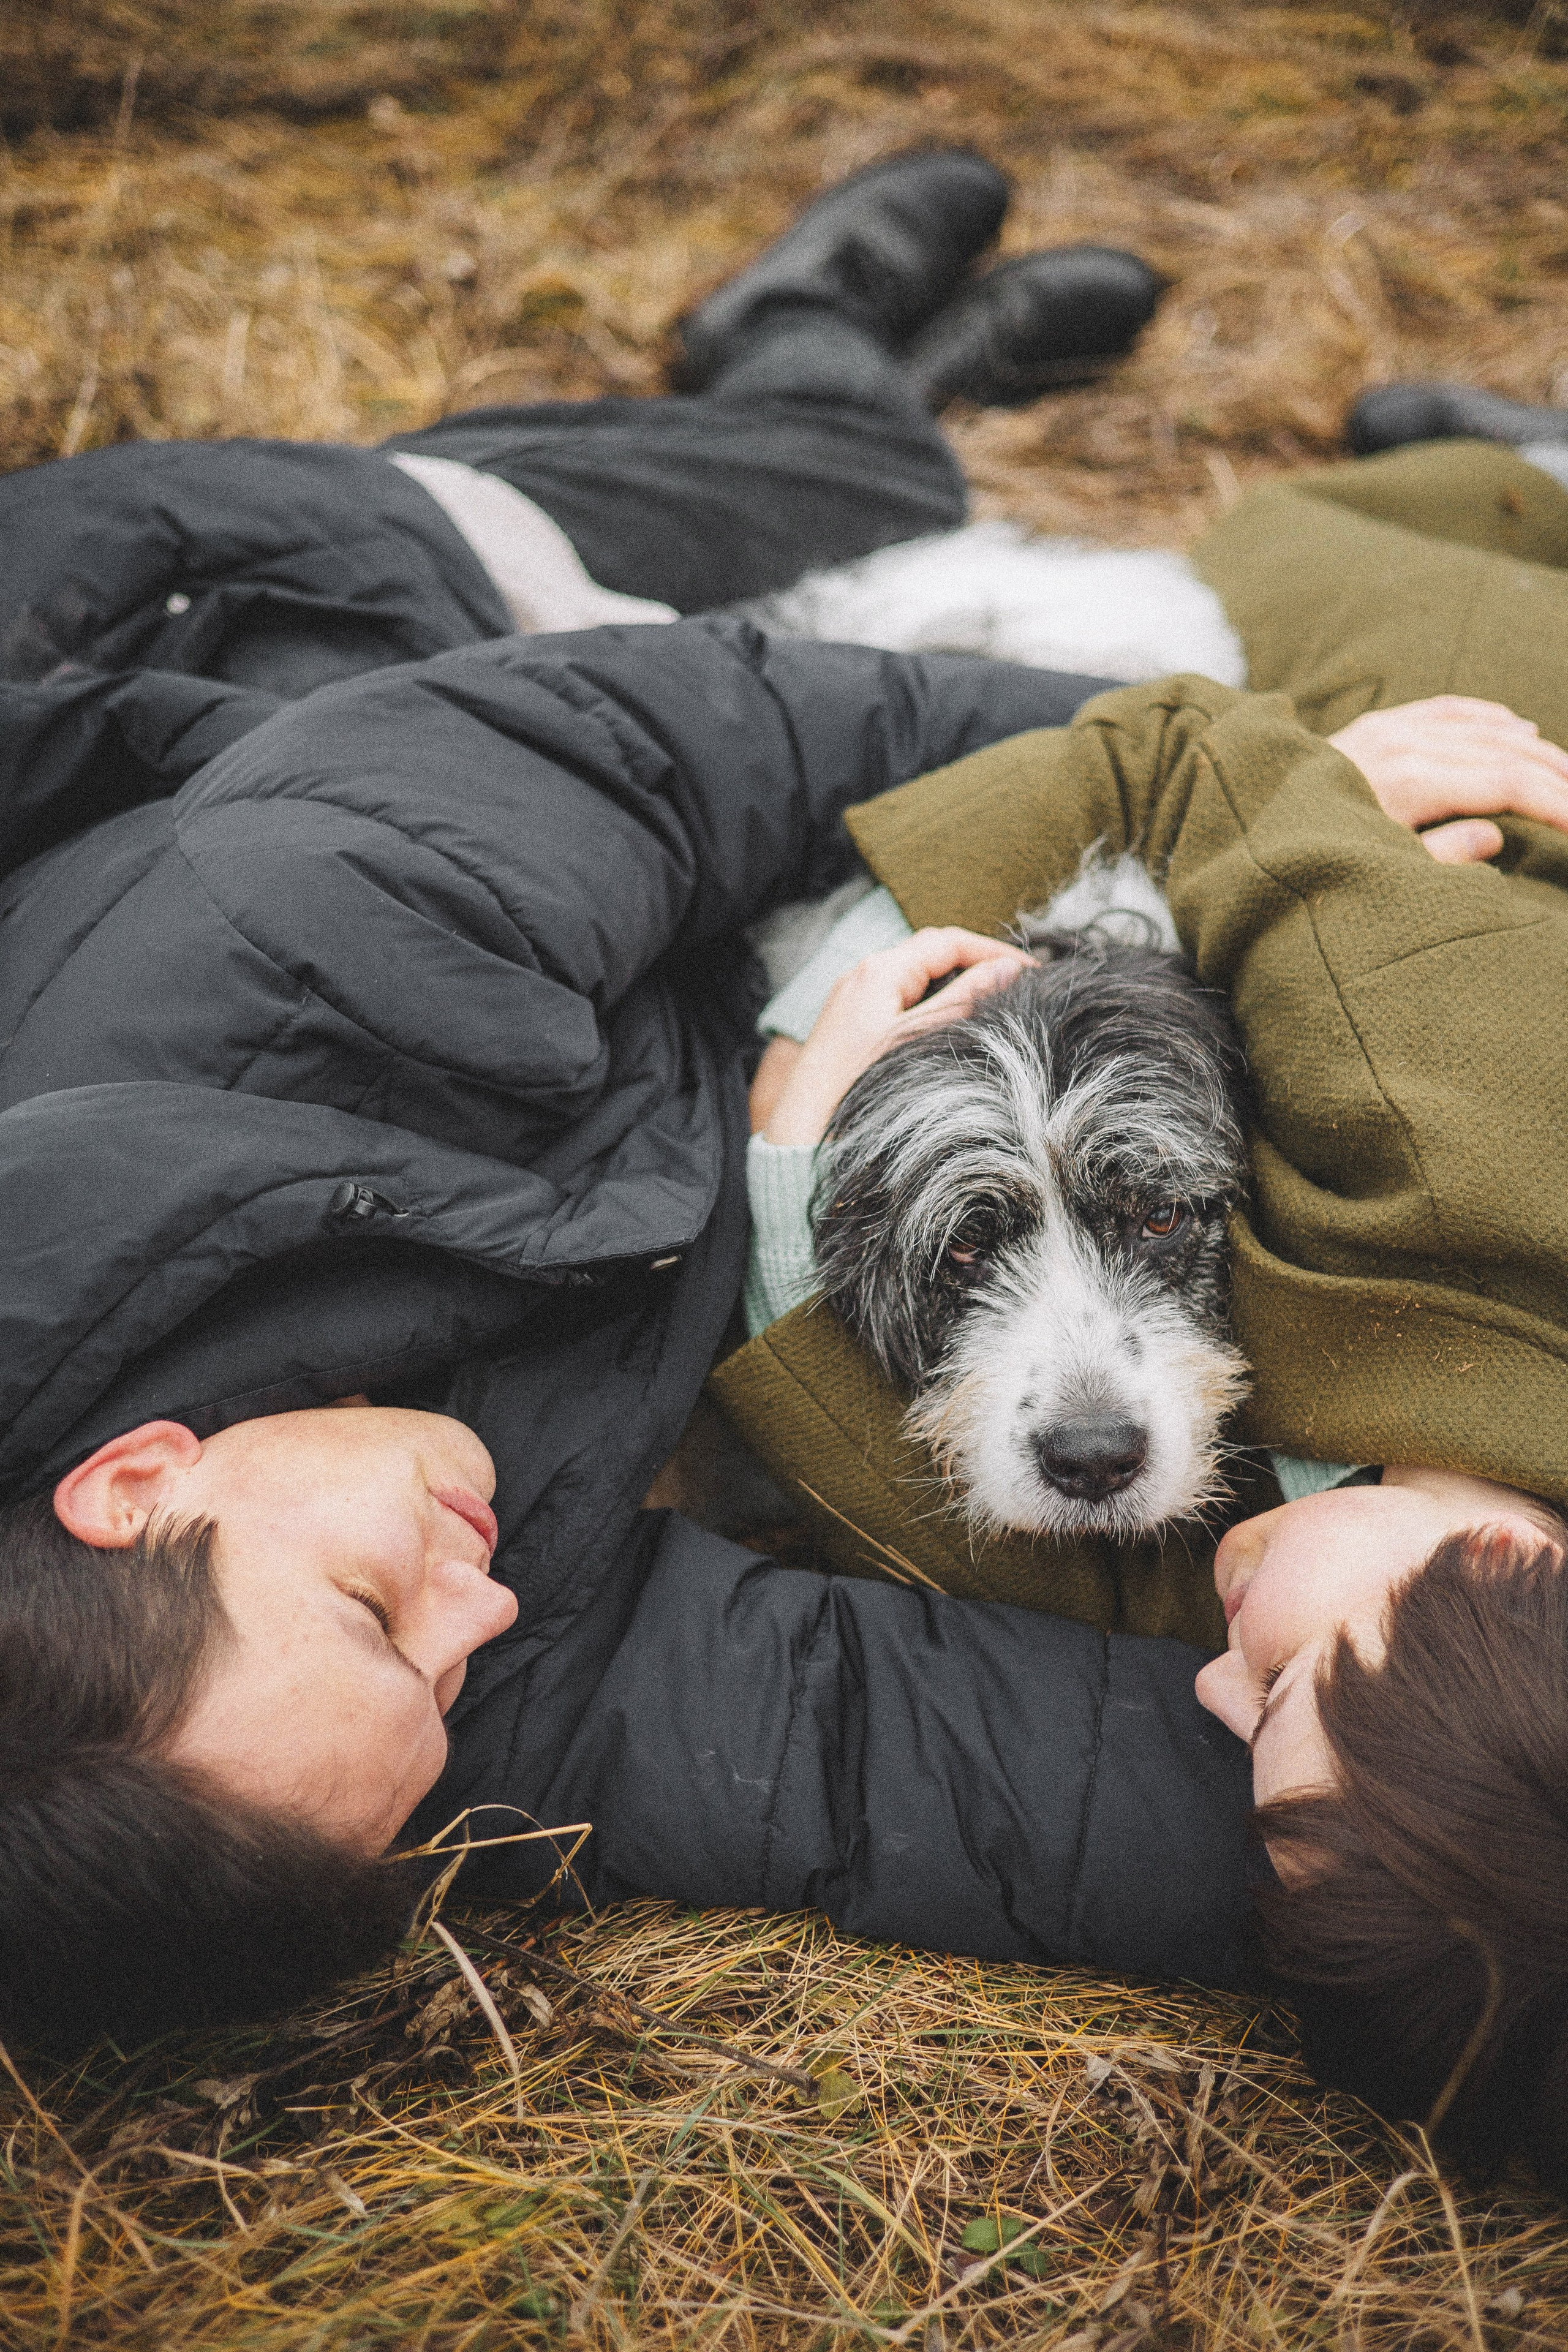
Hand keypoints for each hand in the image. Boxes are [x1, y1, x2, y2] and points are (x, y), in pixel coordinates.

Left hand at [758, 927, 1031, 1147]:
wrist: (804, 1133)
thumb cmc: (859, 1086)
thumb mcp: (919, 1038)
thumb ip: (965, 999)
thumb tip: (1008, 968)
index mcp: (878, 970)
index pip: (948, 941)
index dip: (994, 951)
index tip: (1032, 971)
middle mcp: (861, 975)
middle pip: (931, 953)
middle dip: (976, 962)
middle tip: (1017, 984)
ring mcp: (852, 998)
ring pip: (916, 976)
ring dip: (954, 984)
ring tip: (991, 1004)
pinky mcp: (849, 1023)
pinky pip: (899, 998)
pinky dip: (931, 1002)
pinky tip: (949, 1026)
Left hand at [1327, 696, 1567, 865]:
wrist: (1245, 824)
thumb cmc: (1311, 861)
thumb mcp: (1377, 873)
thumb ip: (1439, 858)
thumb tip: (1494, 835)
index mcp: (1408, 781)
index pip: (1506, 782)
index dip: (1557, 801)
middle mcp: (1403, 743)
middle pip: (1504, 751)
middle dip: (1558, 775)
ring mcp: (1388, 728)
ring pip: (1482, 726)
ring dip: (1533, 747)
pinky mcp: (1375, 725)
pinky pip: (1445, 710)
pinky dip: (1486, 716)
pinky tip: (1518, 727)